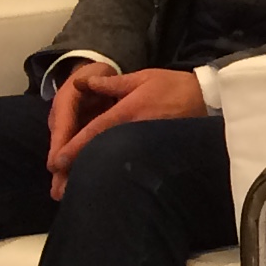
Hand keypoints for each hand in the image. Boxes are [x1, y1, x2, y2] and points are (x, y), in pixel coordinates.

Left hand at [45, 66, 207, 197]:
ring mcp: (145, 142)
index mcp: (127, 111)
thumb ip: (111, 84)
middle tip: (59, 187)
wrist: (208, 99)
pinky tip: (105, 180)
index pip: (94, 131)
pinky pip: (130, 160)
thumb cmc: (174, 86)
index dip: (73, 147)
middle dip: (79, 169)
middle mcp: (133, 130)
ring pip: (114, 159)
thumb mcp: (142, 78)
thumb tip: (82, 83)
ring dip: (95, 173)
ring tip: (76, 188)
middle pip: (100, 152)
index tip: (56, 162)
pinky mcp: (156, 149)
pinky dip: (115, 170)